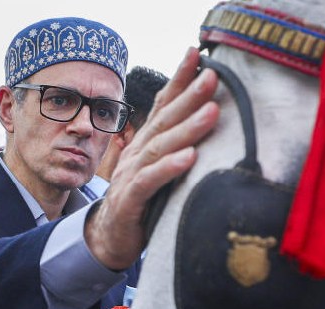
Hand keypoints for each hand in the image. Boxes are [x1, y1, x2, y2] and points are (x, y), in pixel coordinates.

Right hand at [85, 47, 219, 269]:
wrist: (110, 238)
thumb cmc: (142, 203)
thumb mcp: (159, 171)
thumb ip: (173, 149)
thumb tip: (201, 126)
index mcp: (147, 144)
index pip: (163, 106)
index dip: (179, 80)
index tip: (197, 54)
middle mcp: (139, 153)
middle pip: (166, 120)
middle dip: (190, 96)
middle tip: (213, 76)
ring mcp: (132, 175)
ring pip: (161, 147)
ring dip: (188, 128)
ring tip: (212, 112)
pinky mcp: (131, 200)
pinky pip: (151, 181)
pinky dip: (171, 168)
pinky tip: (191, 157)